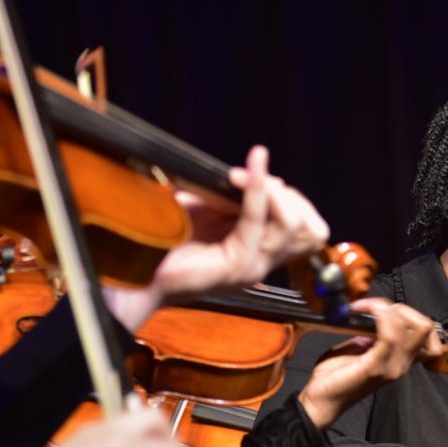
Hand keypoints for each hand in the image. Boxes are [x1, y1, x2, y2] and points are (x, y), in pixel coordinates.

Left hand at [104, 145, 328, 329]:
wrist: (137, 273)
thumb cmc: (167, 243)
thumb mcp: (210, 212)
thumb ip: (233, 199)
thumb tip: (253, 174)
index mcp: (262, 254)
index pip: (308, 230)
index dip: (293, 198)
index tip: (262, 174)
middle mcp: (265, 264)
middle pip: (310, 230)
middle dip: (290, 196)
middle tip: (257, 177)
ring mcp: (254, 267)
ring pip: (292, 225)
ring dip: (272, 191)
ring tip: (246, 175)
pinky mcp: (236, 266)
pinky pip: (255, 222)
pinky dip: (255, 191)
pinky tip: (244, 172)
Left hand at [298, 299, 442, 428]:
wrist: (321, 401)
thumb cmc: (336, 377)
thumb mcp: (359, 348)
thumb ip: (371, 335)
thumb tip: (373, 319)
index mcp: (399, 359)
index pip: (427, 334)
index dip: (410, 314)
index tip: (385, 308)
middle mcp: (401, 364)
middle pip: (426, 327)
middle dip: (404, 308)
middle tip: (378, 308)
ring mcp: (391, 367)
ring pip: (413, 329)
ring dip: (389, 309)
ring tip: (367, 307)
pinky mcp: (375, 368)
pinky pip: (389, 336)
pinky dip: (380, 316)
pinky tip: (363, 311)